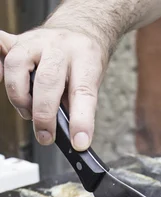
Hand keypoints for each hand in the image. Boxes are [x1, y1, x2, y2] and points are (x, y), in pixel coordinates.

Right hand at [0, 26, 107, 150]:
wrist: (79, 30)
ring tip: (28, 112)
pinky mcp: (18, 41)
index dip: (81, 121)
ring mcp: (36, 42)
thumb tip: (70, 135)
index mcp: (85, 59)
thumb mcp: (91, 83)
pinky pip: (0, 45)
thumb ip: (78, 106)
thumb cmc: (83, 62)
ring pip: (17, 66)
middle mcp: (59, 47)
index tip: (79, 143)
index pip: (83, 93)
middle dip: (43, 115)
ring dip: (20, 96)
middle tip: (45, 136)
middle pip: (47, 80)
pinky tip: (0, 76)